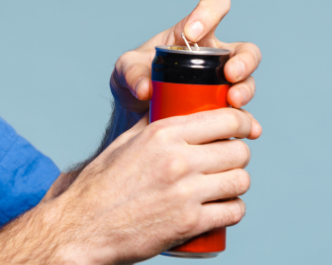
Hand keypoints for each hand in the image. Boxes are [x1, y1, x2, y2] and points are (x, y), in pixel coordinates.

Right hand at [51, 109, 255, 264]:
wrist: (86, 225)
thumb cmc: (102, 183)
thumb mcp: (124, 142)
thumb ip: (150, 124)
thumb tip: (167, 105)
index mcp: (161, 134)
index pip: (225, 119)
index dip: (243, 122)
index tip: (245, 128)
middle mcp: (177, 159)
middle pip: (237, 151)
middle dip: (237, 155)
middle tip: (227, 161)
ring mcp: (186, 193)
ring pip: (240, 181)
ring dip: (237, 183)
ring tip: (225, 185)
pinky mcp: (191, 223)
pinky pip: (234, 212)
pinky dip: (233, 210)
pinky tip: (224, 208)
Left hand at [110, 0, 261, 137]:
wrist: (137, 115)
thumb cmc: (135, 81)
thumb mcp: (124, 71)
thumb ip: (131, 73)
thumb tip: (146, 89)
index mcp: (192, 35)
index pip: (214, 7)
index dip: (208, 13)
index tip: (191, 34)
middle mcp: (215, 57)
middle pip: (245, 50)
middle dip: (243, 60)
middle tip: (229, 73)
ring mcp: (223, 85)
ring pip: (248, 81)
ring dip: (245, 89)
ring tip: (233, 101)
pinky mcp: (225, 111)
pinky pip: (244, 114)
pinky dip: (249, 121)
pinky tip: (250, 129)